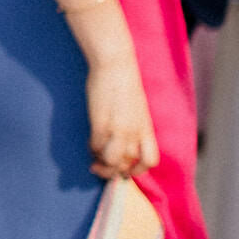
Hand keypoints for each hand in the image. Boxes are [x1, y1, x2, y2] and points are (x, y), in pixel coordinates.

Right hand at [85, 55, 159, 178]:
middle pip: (127, 164)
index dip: (137, 171)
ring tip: (94, 162)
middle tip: (102, 169)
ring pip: (112, 160)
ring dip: (102, 165)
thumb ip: (133, 125)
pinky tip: (89, 145)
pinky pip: (96, 146)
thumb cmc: (124, 83)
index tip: (125, 172)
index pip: (150, 160)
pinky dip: (92, 149)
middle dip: (114, 171)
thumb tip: (124, 139)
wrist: (115, 66)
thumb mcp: (136, 109)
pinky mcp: (101, 123)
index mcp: (146, 129)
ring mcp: (118, 129)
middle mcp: (134, 133)